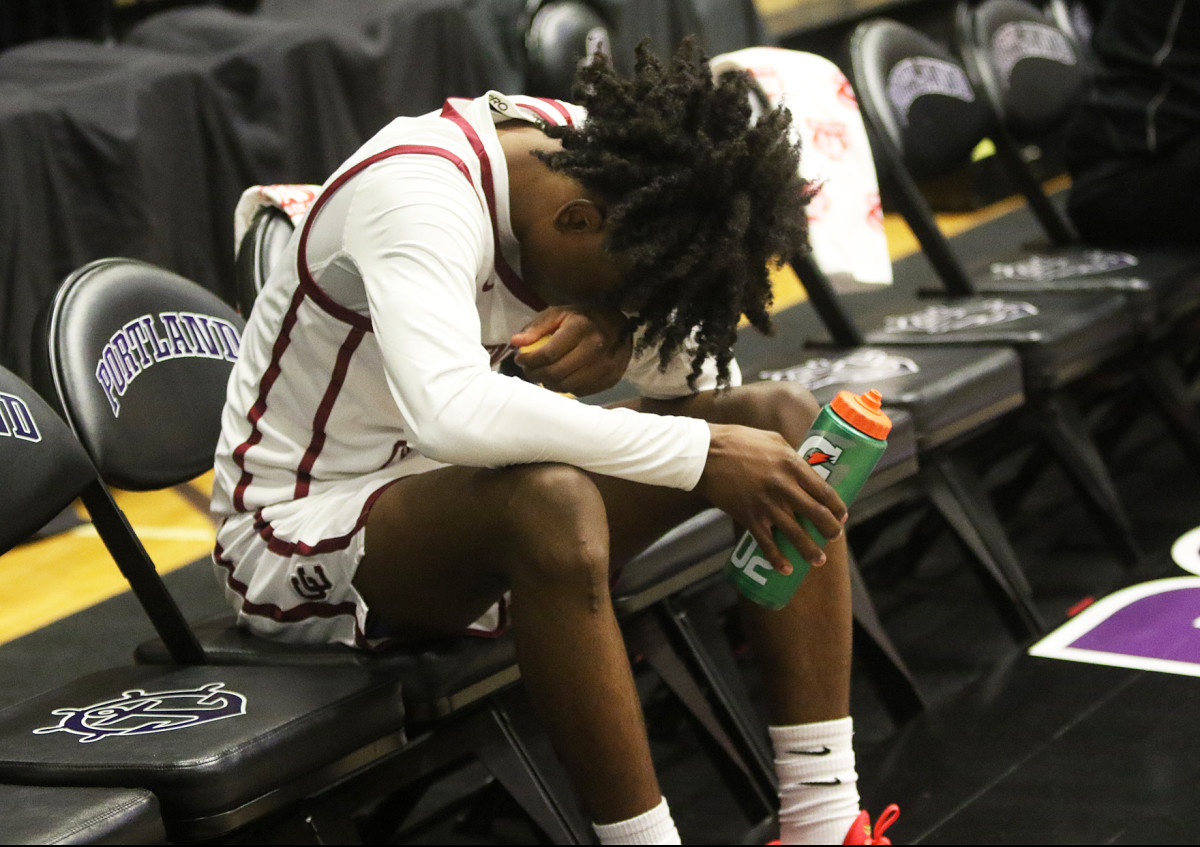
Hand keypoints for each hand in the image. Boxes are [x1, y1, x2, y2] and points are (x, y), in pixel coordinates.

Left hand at [510, 306, 632, 395]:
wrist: (620, 326)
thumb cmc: (584, 318)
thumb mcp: (559, 313)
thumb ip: (537, 327)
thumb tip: (515, 342)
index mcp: (581, 328)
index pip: (548, 354)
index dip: (529, 360)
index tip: (520, 359)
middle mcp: (595, 348)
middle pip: (555, 374)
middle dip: (535, 374)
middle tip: (529, 370)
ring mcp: (605, 366)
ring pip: (566, 386)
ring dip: (548, 384)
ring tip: (542, 375)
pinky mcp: (610, 379)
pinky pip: (579, 391)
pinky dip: (565, 387)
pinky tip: (560, 378)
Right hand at [697, 423, 846, 574]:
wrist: (704, 454)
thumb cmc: (739, 441)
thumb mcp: (773, 440)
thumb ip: (792, 457)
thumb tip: (806, 469)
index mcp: (792, 465)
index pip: (824, 491)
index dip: (838, 507)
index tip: (842, 516)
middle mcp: (783, 486)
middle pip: (816, 515)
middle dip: (830, 530)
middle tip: (835, 537)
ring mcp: (766, 504)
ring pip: (795, 534)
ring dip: (810, 550)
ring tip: (818, 560)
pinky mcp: (748, 517)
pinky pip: (767, 543)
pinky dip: (777, 559)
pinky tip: (786, 569)